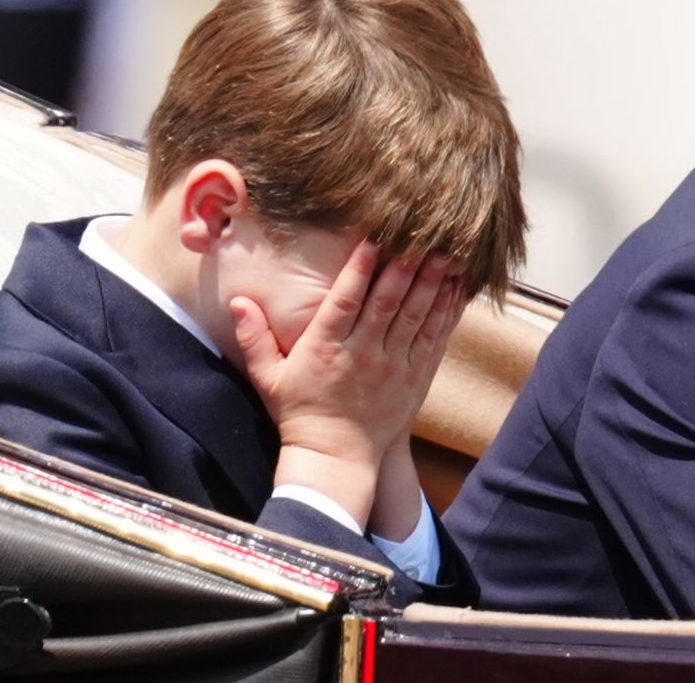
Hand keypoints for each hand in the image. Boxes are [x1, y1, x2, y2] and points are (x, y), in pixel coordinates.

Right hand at [231, 245, 461, 526]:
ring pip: (415, 317)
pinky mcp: (414, 378)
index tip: (373, 239)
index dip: (360, 269)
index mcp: (326, 348)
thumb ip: (254, 338)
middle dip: (405, 267)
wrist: (335, 459)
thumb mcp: (267, 378)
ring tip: (447, 253)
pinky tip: (457, 289)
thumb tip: (237, 301)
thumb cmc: (299, 413)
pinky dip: (445, 313)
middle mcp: (362, 354)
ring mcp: (392, 366)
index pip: (345, 301)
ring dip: (432, 284)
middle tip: (422, 235)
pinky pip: (433, 340)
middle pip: (387, 303)